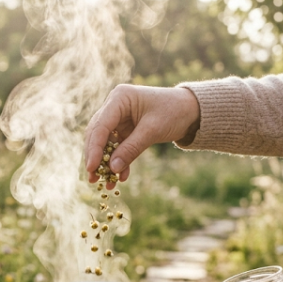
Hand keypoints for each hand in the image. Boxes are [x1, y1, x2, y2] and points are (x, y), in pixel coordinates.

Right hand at [84, 85, 200, 186]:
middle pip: (97, 134)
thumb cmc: (174, 112)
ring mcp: (119, 119)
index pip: (100, 126)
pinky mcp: (125, 130)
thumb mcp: (152, 130)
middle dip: (95, 158)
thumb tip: (112, 169)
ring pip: (104, 144)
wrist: (191, 110)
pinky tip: (120, 178)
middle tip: (92, 178)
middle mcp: (114, 106)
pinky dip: (118, 162)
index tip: (91, 168)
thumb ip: (131, 149)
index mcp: (119, 98)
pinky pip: (117, 148)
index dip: (94, 148)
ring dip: (104, 163)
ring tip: (104, 183)